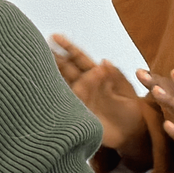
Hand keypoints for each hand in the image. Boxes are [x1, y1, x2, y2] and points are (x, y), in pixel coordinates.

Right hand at [50, 34, 149, 156]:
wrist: (132, 135)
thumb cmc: (132, 111)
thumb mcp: (128, 91)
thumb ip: (117, 76)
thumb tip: (104, 61)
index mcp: (97, 76)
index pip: (80, 59)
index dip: (68, 48)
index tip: (55, 37)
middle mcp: (85, 85)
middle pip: (67, 69)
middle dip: (55, 59)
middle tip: (40, 49)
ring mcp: (80, 99)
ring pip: (64, 84)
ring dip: (55, 75)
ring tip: (45, 66)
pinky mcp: (78, 114)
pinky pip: (68, 102)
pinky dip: (62, 95)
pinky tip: (55, 87)